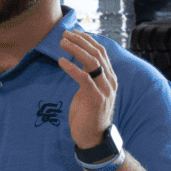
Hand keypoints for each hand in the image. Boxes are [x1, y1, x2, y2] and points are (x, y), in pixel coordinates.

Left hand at [57, 29, 116, 149]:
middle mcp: (110, 81)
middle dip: (80, 41)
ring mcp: (105, 90)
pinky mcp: (96, 98)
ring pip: (92, 62)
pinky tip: (60, 62)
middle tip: (64, 34)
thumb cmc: (89, 114)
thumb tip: (79, 62)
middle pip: (97, 53)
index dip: (87, 40)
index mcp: (110, 78)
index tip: (74, 32)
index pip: (101, 52)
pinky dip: (71, 68)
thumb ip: (89, 77)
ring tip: (61, 43)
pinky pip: (84, 78)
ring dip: (75, 49)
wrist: (94, 138)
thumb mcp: (90, 91)